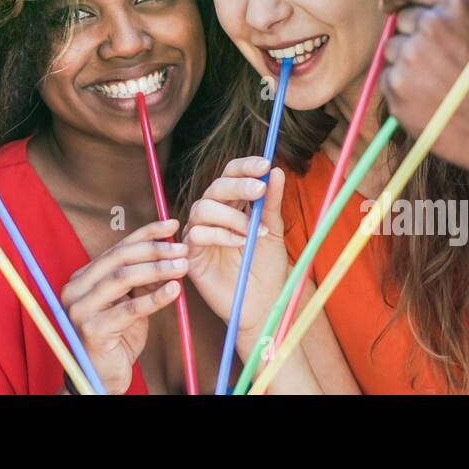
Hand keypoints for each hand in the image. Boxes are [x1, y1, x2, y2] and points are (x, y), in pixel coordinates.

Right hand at [60, 219, 187, 394]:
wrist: (102, 377)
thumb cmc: (117, 338)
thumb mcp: (129, 302)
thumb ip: (140, 279)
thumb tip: (169, 251)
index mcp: (82, 277)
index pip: (117, 247)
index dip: (146, 233)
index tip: (172, 225)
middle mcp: (75, 288)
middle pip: (119, 258)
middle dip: (155, 250)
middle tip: (183, 249)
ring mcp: (79, 308)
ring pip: (123, 278)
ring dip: (157, 269)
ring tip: (182, 267)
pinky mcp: (91, 330)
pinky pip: (129, 309)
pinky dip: (154, 298)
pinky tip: (174, 291)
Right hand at [183, 156, 287, 338]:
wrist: (262, 304)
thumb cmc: (267, 268)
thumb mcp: (275, 231)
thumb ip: (272, 203)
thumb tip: (276, 171)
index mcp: (234, 204)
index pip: (232, 174)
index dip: (245, 166)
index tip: (265, 164)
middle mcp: (214, 214)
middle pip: (216, 186)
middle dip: (238, 185)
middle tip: (260, 190)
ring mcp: (200, 232)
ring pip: (202, 207)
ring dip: (231, 215)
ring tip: (252, 232)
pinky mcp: (191, 254)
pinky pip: (197, 234)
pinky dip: (220, 234)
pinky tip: (240, 243)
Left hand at [379, 0, 468, 192]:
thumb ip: (458, 19)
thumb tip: (428, 13)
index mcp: (458, 5)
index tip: (390, 4)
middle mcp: (430, 24)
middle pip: (403, 22)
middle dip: (413, 38)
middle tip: (437, 65)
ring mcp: (409, 55)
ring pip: (392, 52)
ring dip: (407, 65)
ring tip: (441, 87)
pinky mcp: (396, 86)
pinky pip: (388, 80)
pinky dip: (402, 91)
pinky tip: (432, 103)